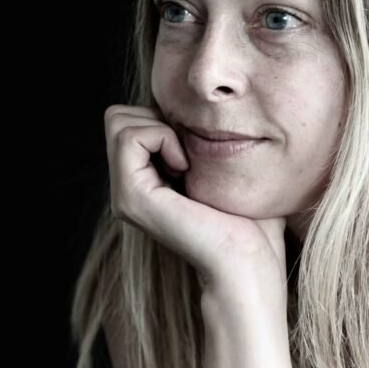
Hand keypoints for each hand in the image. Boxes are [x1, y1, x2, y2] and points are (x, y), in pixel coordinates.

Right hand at [104, 104, 289, 292]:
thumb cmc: (251, 218)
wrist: (248, 259)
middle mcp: (128, 188)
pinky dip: (161, 138)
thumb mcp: (221, 167)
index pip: (129, 119)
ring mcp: (124, 194)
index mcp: (145, 181)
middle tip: (188, 154)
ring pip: (118, 122)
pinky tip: (185, 168)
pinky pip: (130, 137)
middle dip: (156, 118)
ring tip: (187, 163)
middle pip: (118, 117)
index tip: (195, 150)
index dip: (164, 118)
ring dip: (160, 128)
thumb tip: (202, 107)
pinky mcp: (131, 196)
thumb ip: (201, 140)